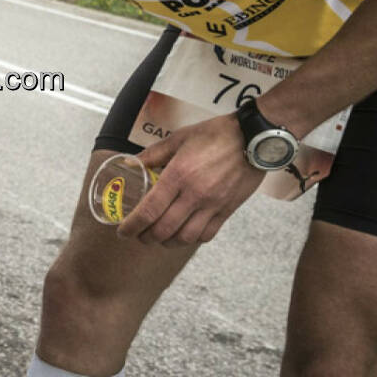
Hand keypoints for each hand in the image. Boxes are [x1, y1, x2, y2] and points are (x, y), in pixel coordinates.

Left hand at [117, 113, 265, 246]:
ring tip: (158, 238)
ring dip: (167, 242)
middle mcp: (194, 194)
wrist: (253, 138)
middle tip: (137, 235)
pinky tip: (183, 234)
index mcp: (178, 175)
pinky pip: (206, 235)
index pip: (149, 211)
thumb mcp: (178, 138)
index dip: (132, 226)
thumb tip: (130, 163)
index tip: (122, 231)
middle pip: (164, 230)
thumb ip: (153, 154)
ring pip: (185, 238)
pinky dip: (191, 239)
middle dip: (145, 238)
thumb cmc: (214, 134)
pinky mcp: (227, 210)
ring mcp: (213, 205)